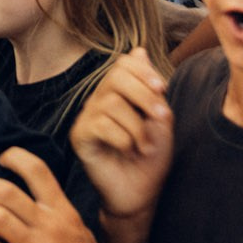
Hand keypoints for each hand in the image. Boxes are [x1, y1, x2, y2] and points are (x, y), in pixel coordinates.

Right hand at [69, 48, 172, 219]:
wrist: (142, 192)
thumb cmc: (152, 156)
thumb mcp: (159, 118)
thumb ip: (151, 88)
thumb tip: (138, 50)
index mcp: (118, 92)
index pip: (123, 64)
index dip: (143, 71)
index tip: (162, 89)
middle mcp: (99, 101)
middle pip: (115, 77)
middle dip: (144, 96)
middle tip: (160, 118)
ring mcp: (87, 118)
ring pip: (112, 103)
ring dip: (137, 126)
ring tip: (145, 145)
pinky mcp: (80, 137)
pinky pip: (101, 125)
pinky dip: (123, 138)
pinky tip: (129, 150)